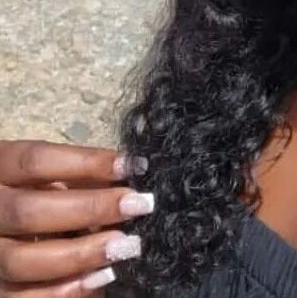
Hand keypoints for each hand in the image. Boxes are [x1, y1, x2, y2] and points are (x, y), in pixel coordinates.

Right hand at [0, 140, 152, 296]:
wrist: (8, 230)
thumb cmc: (40, 194)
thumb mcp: (50, 176)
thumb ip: (79, 177)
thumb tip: (130, 173)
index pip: (35, 160)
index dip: (85, 162)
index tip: (131, 166)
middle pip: (28, 211)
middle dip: (89, 209)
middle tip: (136, 206)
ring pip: (20, 260)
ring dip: (79, 254)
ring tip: (124, 245)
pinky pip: (20, 297)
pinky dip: (63, 291)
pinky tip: (100, 277)